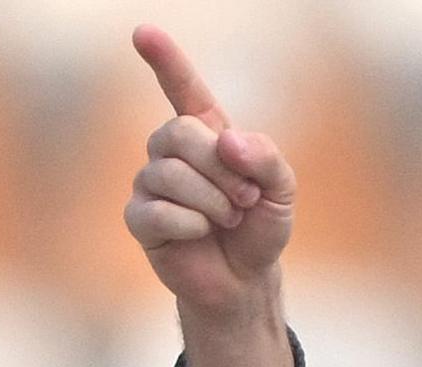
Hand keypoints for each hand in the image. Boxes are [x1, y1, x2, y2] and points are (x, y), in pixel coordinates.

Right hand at [124, 25, 295, 319]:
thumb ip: (266, 158)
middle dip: (223, 169)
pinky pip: (160, 211)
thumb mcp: (282, 190)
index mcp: (207, 134)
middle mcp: (171, 151)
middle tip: (246, 198)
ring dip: (214, 202)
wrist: (246, 278)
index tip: (144, 32)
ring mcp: (151, 182)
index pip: (184, 90)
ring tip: (229, 218)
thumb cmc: (260, 226)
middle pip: (181, 133)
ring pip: (172, 173)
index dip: (166, 61)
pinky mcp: (139, 217)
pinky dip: (194, 225)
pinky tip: (202, 234)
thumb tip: (227, 140)